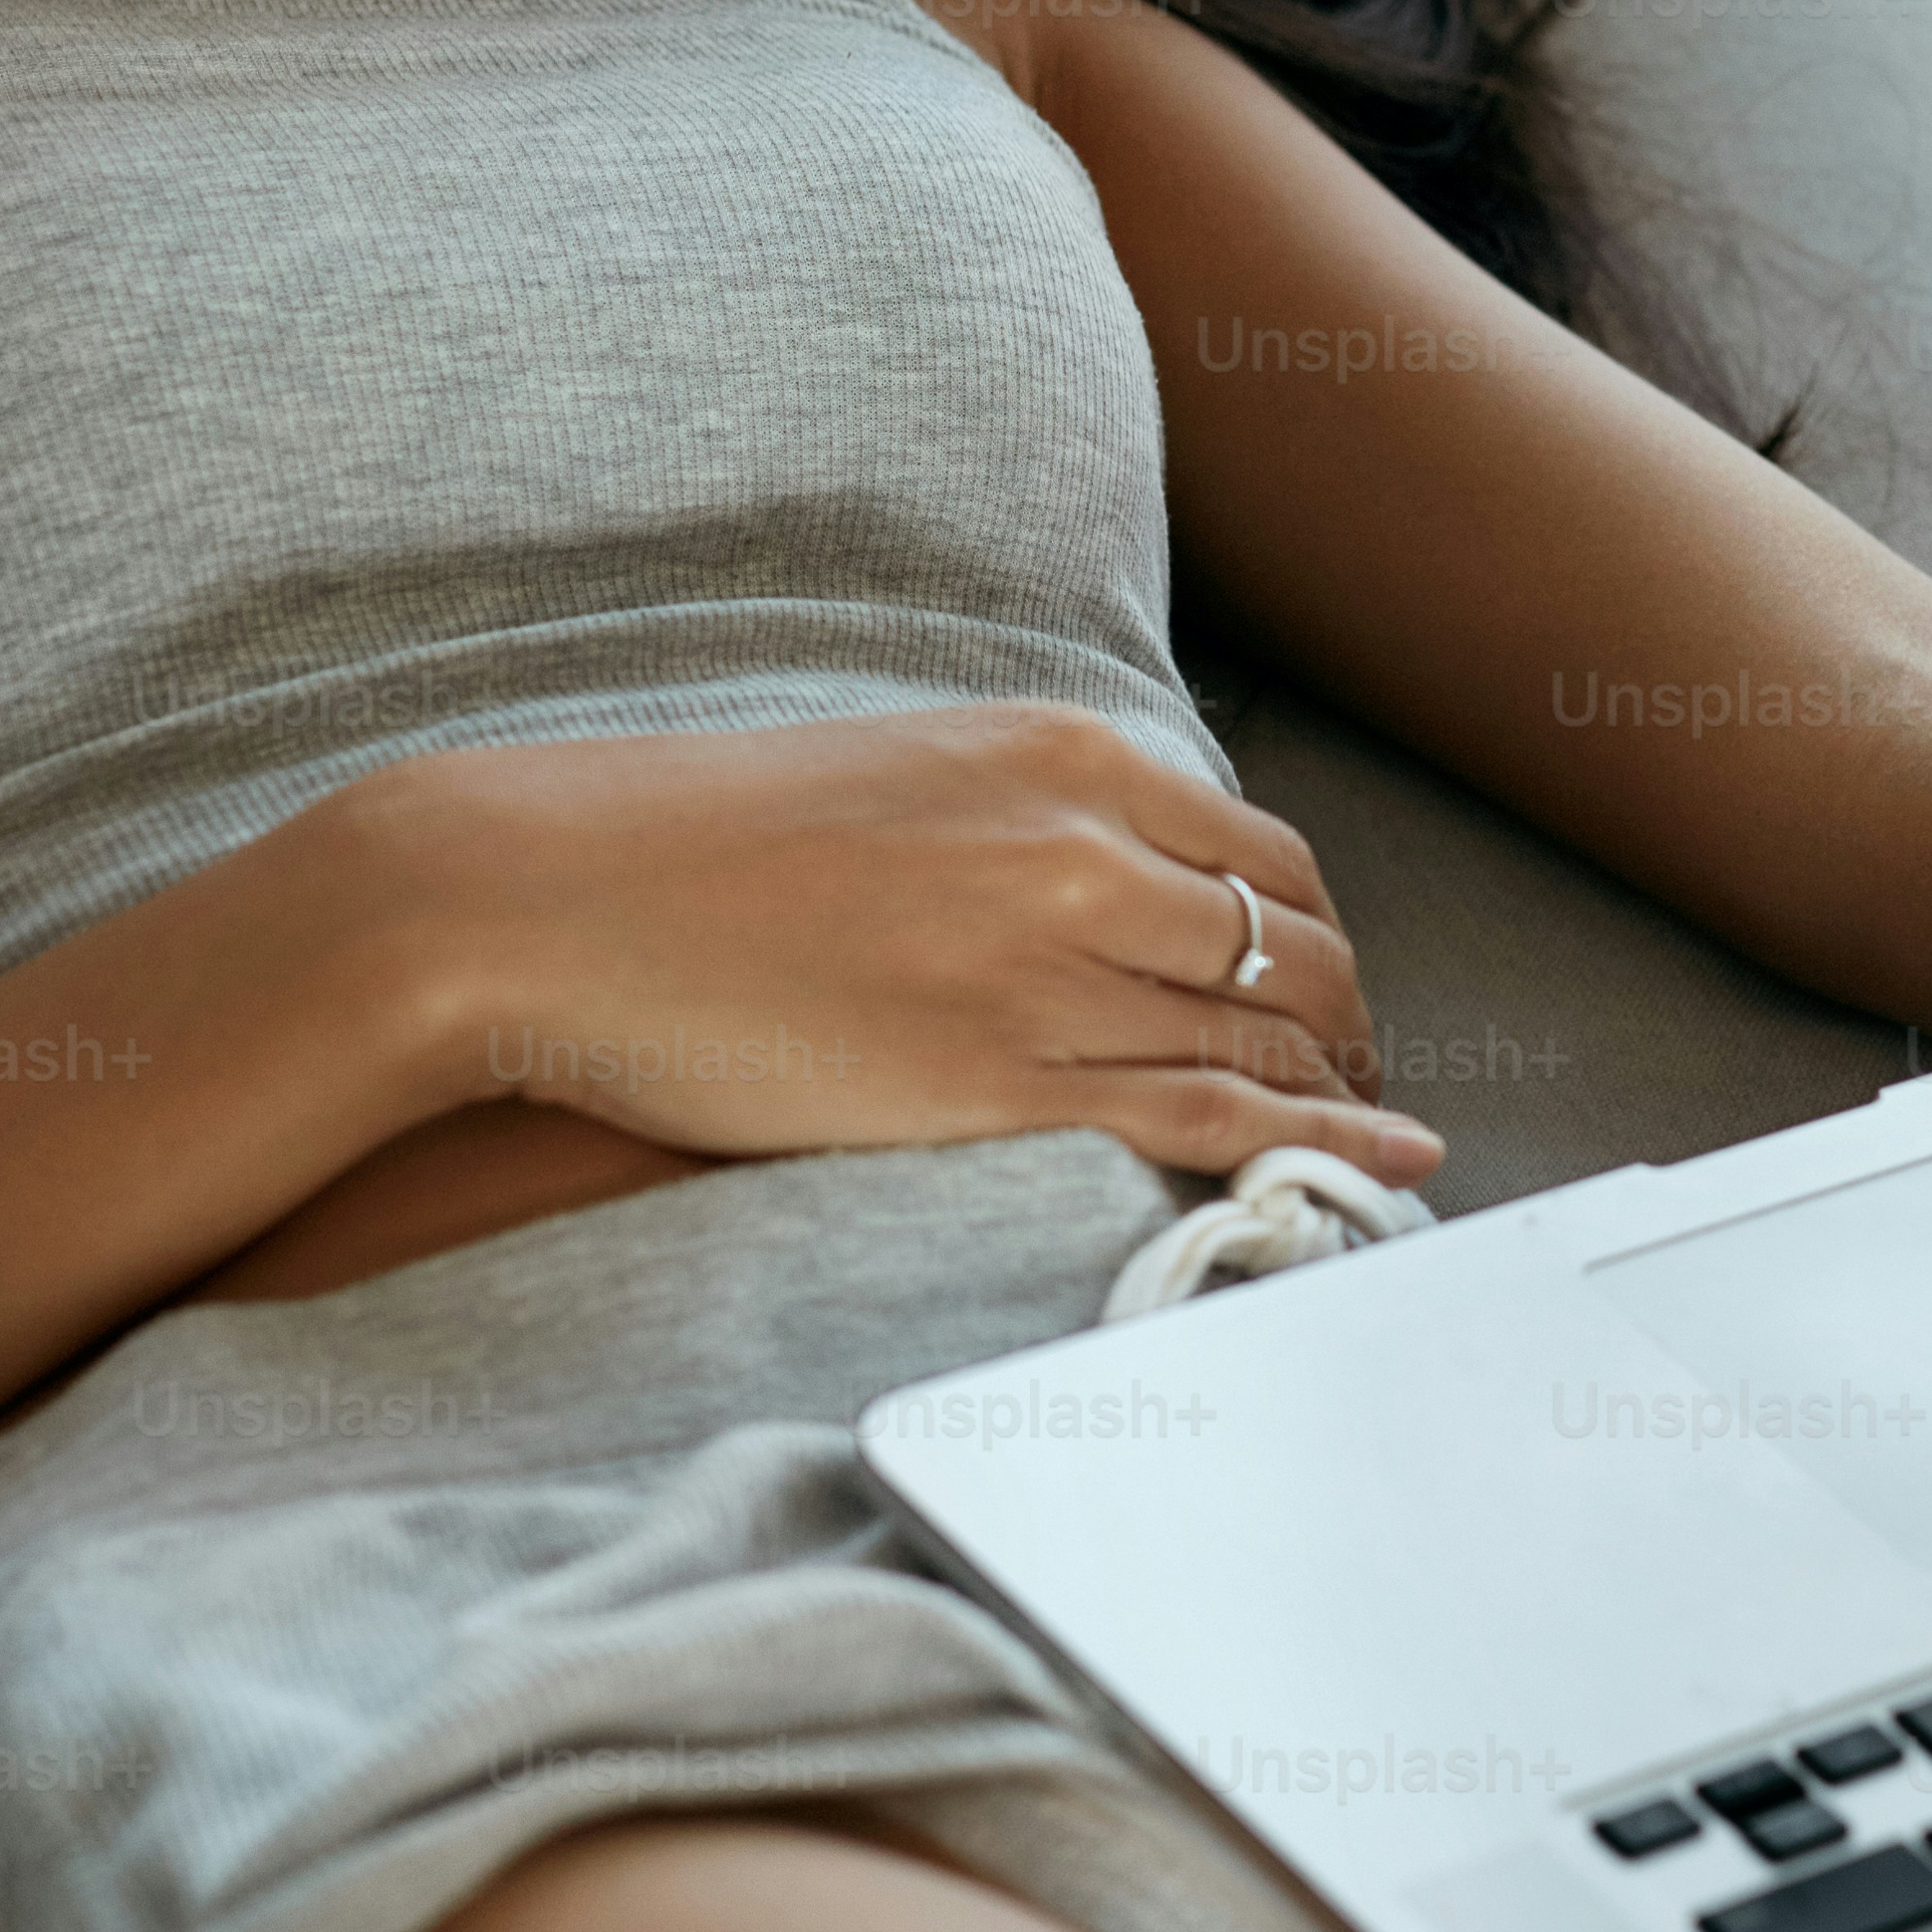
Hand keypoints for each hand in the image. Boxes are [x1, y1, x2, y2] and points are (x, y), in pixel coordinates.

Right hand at [354, 701, 1437, 1191]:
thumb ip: (1017, 812)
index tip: (1323, 994)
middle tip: (1358, 1083)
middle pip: (1294, 946)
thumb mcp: (899, 772)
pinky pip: (1208, 1118)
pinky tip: (1380, 1176)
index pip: (1264, 855)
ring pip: (1268, 1036)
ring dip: (1342, 1094)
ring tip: (1368, 1146)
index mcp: (1059, 755)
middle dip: (1351, 1023)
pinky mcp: (998, 1082)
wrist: (551, 897)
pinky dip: (1316, 1146)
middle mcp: (1079, 849)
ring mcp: (1046, 968)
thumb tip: (1101, 875)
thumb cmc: (694, 845)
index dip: (1317, 938)